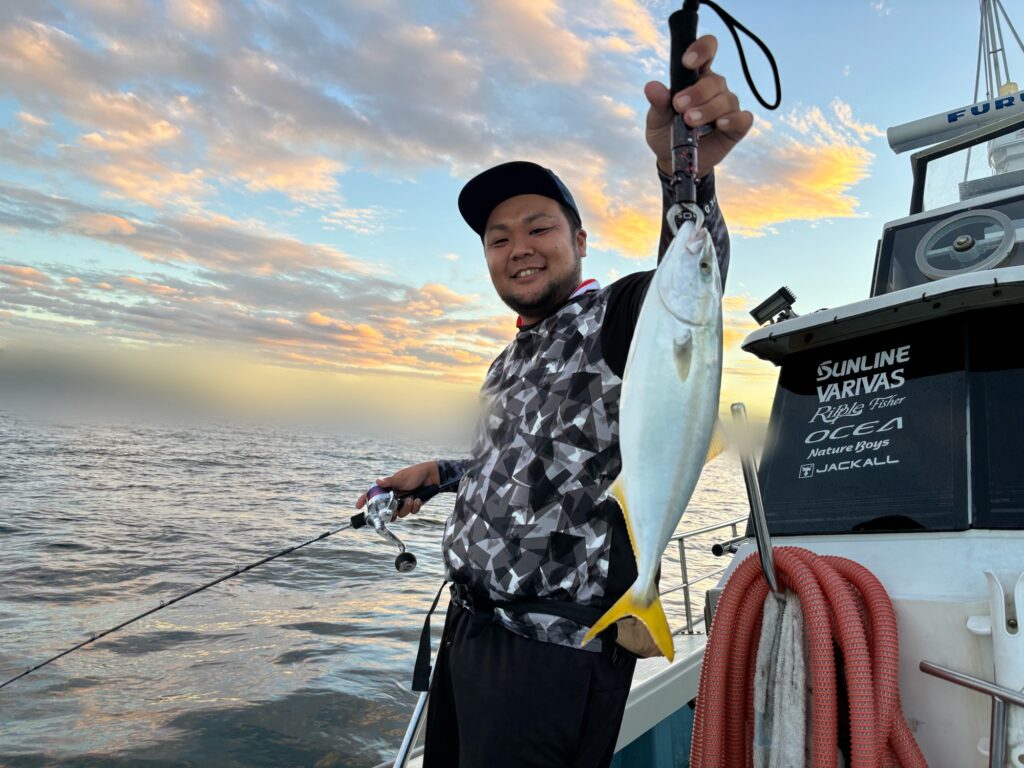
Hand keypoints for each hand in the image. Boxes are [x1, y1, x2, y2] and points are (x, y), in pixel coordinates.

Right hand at [354, 460, 440, 519]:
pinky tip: (418, 499)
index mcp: (388, 488)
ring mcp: (403, 502)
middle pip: (385, 510)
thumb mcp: (401, 477)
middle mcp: (394, 496)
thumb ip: (390, 482)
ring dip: (406, 508)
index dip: (365, 500)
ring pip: (400, 514)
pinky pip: (411, 512)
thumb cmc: (415, 473)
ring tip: (412, 499)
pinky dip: (415, 507)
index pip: (373, 495)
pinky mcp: (412, 505)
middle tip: (393, 511)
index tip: (358, 506)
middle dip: (390, 513)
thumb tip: (377, 482)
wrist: (432, 477)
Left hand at [644, 34, 752, 176]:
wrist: (675, 161)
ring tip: (690, 122)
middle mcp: (714, 88)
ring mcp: (727, 106)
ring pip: (726, 100)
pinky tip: (720, 125)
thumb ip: (657, 103)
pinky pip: (743, 118)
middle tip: (679, 107)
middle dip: (697, 93)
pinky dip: (733, 120)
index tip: (687, 62)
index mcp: (695, 77)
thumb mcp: (656, 120)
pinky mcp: (737, 126)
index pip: (706, 50)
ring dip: (708, 110)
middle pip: (714, 81)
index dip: (701, 49)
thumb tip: (651, 87)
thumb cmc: (667, 133)